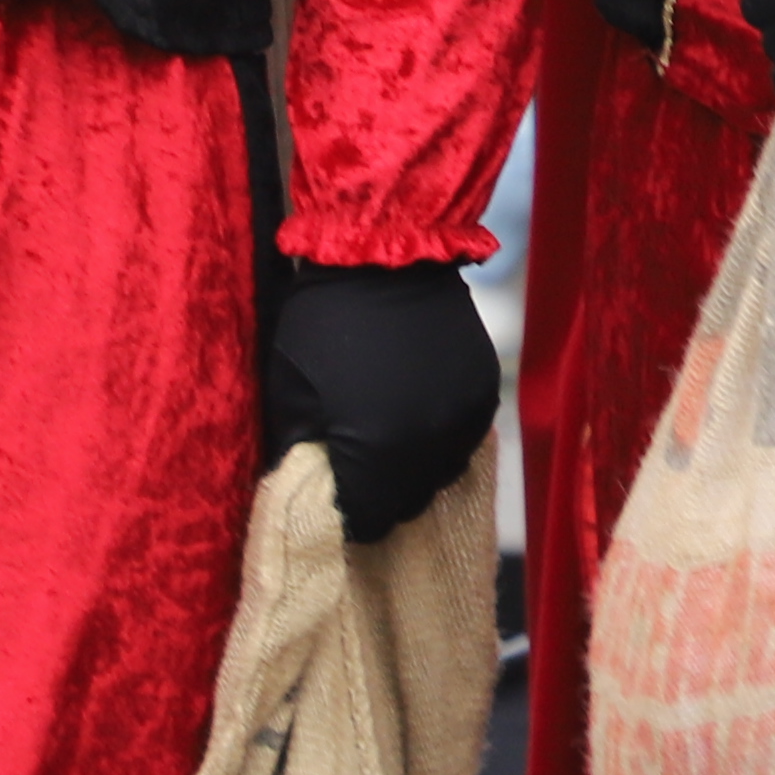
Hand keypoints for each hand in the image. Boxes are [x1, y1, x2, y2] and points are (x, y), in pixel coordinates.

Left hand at [261, 260, 501, 537]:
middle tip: (358, 465)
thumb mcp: (289, 393)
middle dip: (380, 493)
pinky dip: (439, 435)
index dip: (346, 513)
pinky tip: (416, 408)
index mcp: (377, 452)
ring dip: (414, 468)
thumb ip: (303, 453)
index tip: (334, 492)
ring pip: (440, 475)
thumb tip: (312, 490)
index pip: (365, 522)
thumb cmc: (322, 321)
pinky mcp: (485, 392)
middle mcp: (429, 446)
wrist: (385, 252)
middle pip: (407, 505)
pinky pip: (463, 440)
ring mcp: (464, 419)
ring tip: (389, 435)